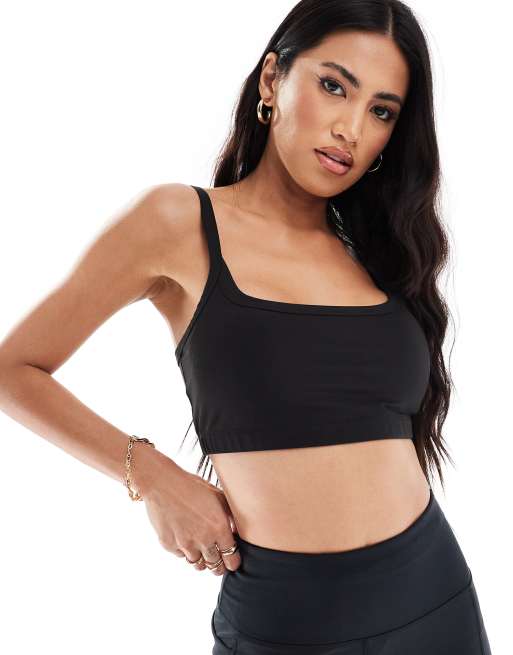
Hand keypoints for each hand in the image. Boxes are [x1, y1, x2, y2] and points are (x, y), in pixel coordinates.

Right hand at [135, 448, 240, 574]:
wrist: (163, 483)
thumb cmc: (191, 486)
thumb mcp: (217, 496)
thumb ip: (230, 515)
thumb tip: (236, 529)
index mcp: (219, 527)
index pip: (232, 558)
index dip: (233, 562)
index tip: (232, 562)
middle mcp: (203, 539)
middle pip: (215, 566)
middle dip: (219, 565)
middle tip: (219, 562)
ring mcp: (185, 544)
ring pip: (197, 564)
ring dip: (202, 560)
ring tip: (202, 551)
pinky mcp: (169, 545)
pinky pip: (180, 555)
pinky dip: (184, 550)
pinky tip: (184, 538)